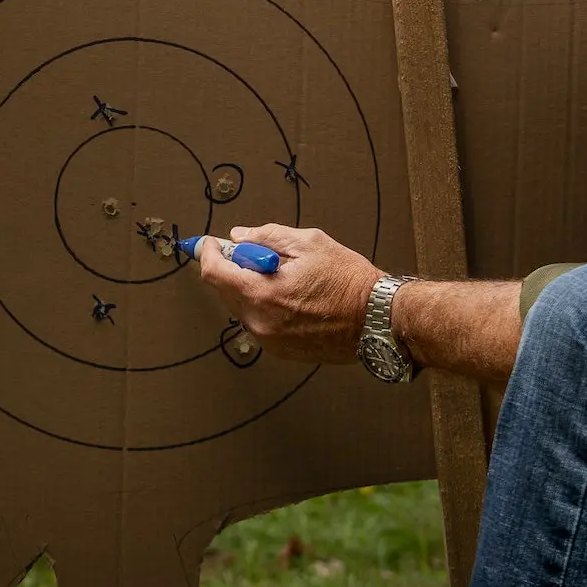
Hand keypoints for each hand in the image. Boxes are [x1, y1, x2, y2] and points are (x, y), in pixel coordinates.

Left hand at [195, 224, 382, 364]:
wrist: (378, 320)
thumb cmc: (349, 280)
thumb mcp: (310, 243)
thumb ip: (268, 237)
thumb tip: (239, 236)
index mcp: (262, 294)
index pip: (214, 273)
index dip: (208, 253)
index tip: (212, 243)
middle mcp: (260, 322)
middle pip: (224, 291)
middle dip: (233, 268)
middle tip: (254, 253)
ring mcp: (269, 340)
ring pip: (242, 307)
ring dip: (250, 288)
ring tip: (284, 277)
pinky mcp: (281, 351)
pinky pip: (259, 322)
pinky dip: (265, 306)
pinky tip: (292, 298)